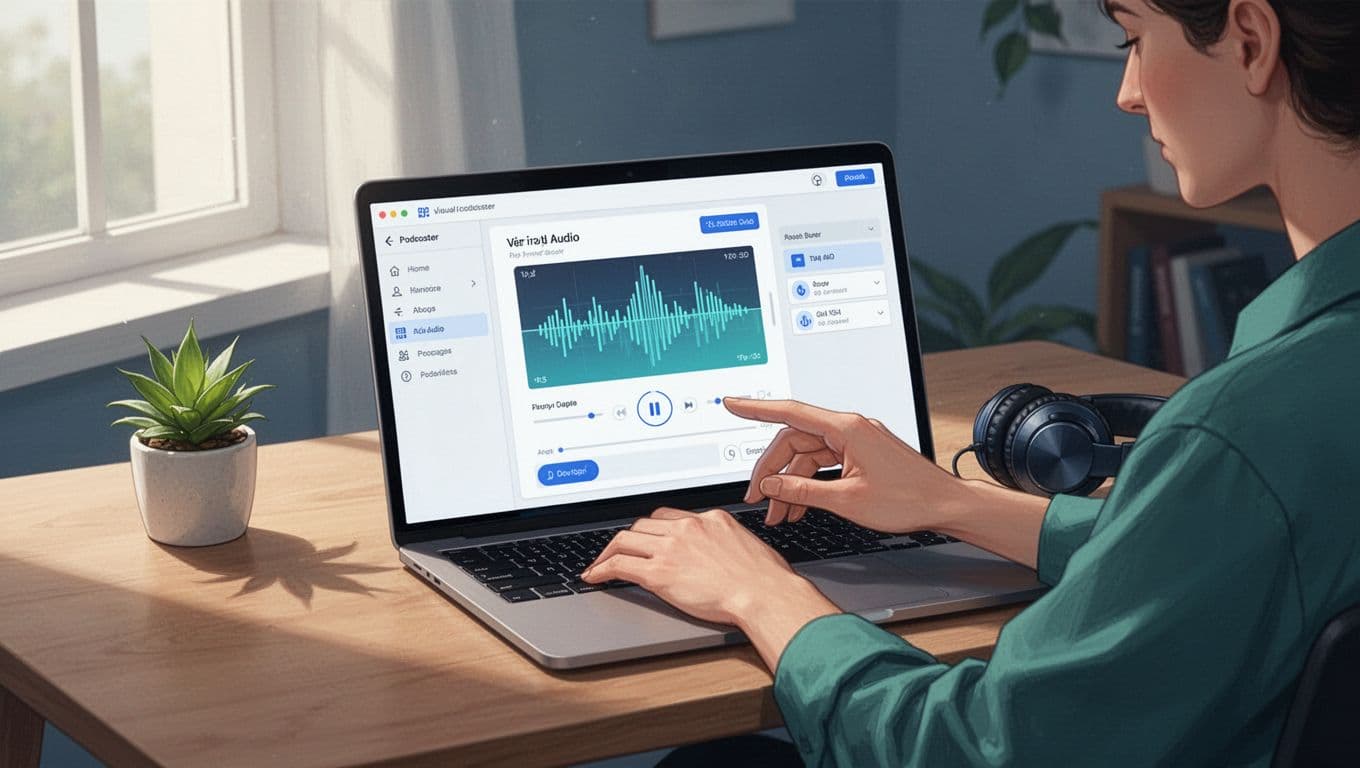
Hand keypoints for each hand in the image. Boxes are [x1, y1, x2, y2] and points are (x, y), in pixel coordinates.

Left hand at [579, 507, 829, 627]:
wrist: (765, 593)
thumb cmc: (767, 579)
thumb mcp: (750, 548)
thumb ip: (731, 545)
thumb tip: (731, 556)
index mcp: (710, 519)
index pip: (669, 516)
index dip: (652, 528)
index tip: (646, 537)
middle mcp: (687, 527)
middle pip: (644, 525)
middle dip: (629, 538)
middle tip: (619, 550)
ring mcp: (671, 548)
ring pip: (626, 539)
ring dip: (609, 551)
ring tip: (600, 563)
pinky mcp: (659, 572)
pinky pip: (620, 564)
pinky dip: (601, 568)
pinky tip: (594, 576)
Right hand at [723, 397, 963, 532]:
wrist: (945, 506)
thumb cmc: (908, 500)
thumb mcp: (847, 500)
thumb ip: (802, 490)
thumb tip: (770, 485)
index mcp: (846, 428)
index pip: (790, 412)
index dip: (756, 409)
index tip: (732, 404)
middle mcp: (849, 429)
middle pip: (794, 442)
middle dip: (772, 471)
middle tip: (756, 498)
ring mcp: (855, 442)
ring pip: (807, 458)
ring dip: (790, 485)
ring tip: (779, 515)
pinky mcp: (860, 455)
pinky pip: (823, 465)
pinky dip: (808, 485)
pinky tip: (799, 507)